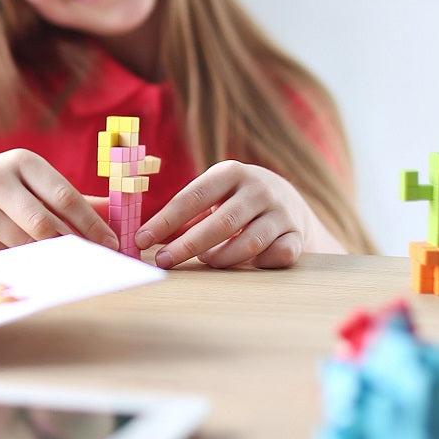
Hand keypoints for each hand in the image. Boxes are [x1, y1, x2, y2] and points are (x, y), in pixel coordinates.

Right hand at [0, 149, 120, 257]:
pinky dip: (26, 266)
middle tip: (96, 262)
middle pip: (45, 223)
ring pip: (25, 244)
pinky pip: (6, 258)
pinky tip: (40, 271)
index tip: (112, 243)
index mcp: (21, 162)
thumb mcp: (26, 179)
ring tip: (74, 268)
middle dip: (75, 246)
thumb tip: (113, 211)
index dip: (92, 223)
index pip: (65, 196)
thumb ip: (68, 196)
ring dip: (52, 260)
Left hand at [134, 161, 328, 269]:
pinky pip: (277, 256)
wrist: (287, 200)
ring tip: (206, 261)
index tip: (141, 240)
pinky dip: (258, 264)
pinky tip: (246, 266)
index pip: (193, 197)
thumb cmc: (234, 200)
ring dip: (221, 258)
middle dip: (187, 245)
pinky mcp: (296, 235)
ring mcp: (280, 212)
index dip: (165, 221)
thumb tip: (144, 238)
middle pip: (220, 223)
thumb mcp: (211, 196)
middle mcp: (258, 189)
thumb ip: (182, 215)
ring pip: (248, 243)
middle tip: (164, 261)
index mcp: (230, 172)